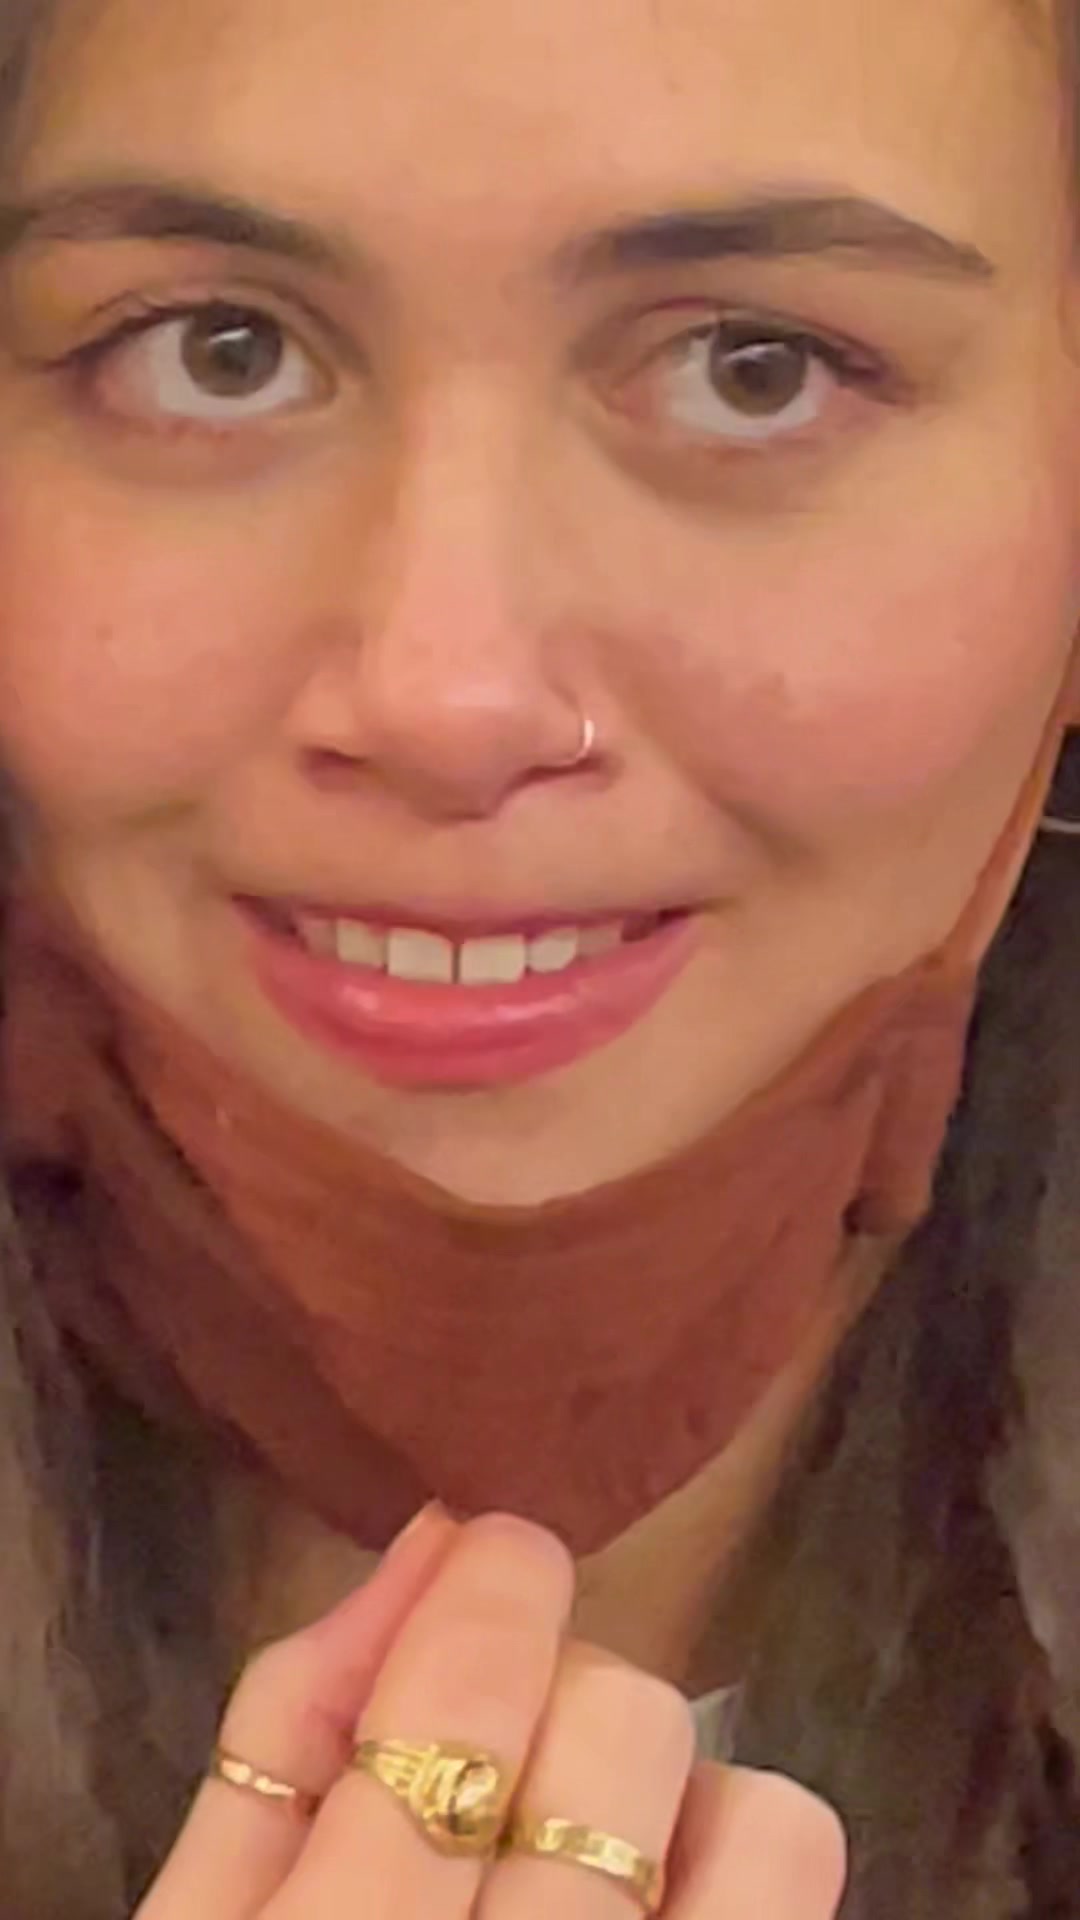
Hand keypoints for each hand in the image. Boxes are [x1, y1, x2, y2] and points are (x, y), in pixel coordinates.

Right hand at [137, 1510, 845, 1918]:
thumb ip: (273, 1751)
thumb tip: (419, 1549)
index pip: (451, 1729)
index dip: (490, 1600)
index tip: (497, 1544)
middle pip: (620, 1741)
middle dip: (563, 1692)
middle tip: (511, 1741)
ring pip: (768, 1823)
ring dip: (682, 1790)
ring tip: (600, 1840)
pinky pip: (799, 1908)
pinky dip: (740, 1872)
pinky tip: (654, 1916)